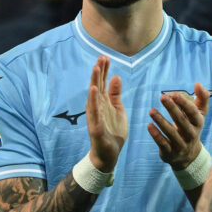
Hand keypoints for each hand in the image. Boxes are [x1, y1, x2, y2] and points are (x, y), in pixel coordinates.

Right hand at [86, 56, 127, 171]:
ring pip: (93, 97)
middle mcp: (97, 107)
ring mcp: (95, 117)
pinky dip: (93, 102)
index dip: (104, 71)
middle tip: (101, 57)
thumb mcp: (118, 110)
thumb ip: (115, 94)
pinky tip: (94, 91)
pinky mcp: (96, 127)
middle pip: (97, 86)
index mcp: (104, 103)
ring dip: (94, 82)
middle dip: (99, 72)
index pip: (102, 84)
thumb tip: (116, 77)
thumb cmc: (113, 132)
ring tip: (95, 68)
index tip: (105, 57)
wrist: (109, 154)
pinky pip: (94, 113)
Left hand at [148, 82, 208, 168]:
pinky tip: (149, 125)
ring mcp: (181, 145)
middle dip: (172, 109)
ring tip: (151, 111)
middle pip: (182, 121)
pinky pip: (163, 143)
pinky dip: (156, 135)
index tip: (174, 94)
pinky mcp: (170, 152)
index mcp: (198, 124)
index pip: (193, 113)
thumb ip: (201, 98)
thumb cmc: (191, 128)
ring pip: (171, 133)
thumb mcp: (199, 114)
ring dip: (161, 121)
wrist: (188, 156)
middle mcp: (191, 135)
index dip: (184, 103)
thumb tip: (198, 83)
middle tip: (162, 97)